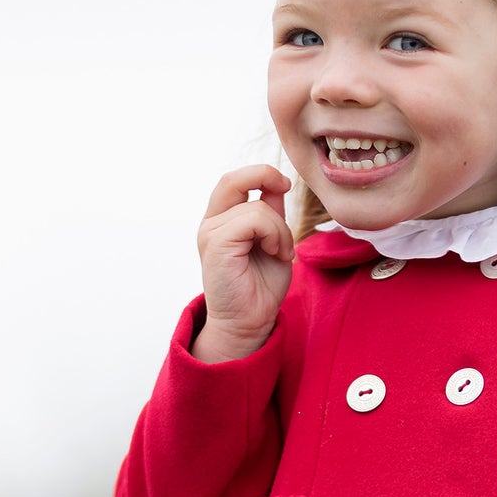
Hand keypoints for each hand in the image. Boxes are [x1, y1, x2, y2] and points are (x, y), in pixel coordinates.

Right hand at [191, 165, 294, 360]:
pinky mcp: (216, 244)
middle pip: (232, 179)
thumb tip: (277, 183)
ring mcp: (210, 233)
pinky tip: (276, 252)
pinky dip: (274, 233)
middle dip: (263, 173)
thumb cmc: (261, 287)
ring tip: (282, 252)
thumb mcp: (272, 240)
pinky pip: (253, 220)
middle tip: (285, 186)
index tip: (284, 185)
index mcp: (221, 221)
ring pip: (256, 208)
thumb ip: (270, 213)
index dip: (260, 173)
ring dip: (280, 229)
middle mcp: (211, 224)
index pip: (234, 181)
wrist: (249, 322)